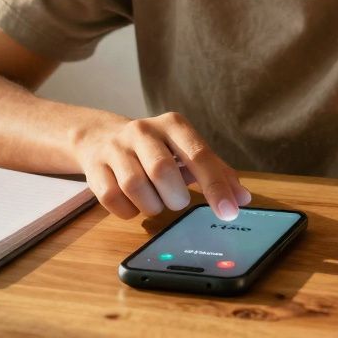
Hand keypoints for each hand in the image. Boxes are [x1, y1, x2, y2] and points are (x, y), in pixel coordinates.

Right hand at [73, 111, 251, 220]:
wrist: (100, 137)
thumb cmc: (155, 149)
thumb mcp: (186, 151)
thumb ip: (216, 173)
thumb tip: (242, 199)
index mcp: (173, 125)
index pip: (199, 155)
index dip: (216, 186)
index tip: (230, 212)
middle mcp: (143, 130)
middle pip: (163, 171)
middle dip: (174, 197)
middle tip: (176, 200)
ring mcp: (115, 147)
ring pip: (135, 186)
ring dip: (151, 205)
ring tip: (154, 201)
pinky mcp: (95, 167)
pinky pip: (112, 199)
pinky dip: (128, 210)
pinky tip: (133, 203)